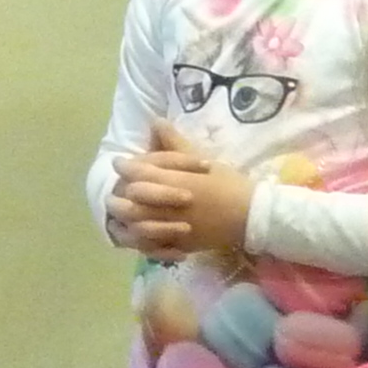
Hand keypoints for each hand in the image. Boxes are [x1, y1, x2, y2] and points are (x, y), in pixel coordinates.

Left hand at [112, 122, 253, 258]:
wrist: (252, 216)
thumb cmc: (229, 185)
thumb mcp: (203, 160)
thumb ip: (175, 144)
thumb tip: (156, 122)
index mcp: (175, 183)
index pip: (138, 174)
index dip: (124, 167)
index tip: (119, 163)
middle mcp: (170, 207)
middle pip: (132, 201)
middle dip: (119, 193)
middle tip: (116, 187)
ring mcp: (173, 229)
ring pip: (137, 225)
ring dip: (126, 217)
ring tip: (122, 210)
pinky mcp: (179, 245)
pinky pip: (152, 246)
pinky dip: (141, 239)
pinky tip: (137, 232)